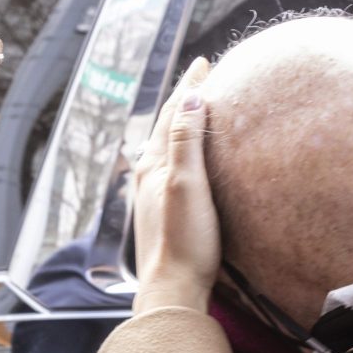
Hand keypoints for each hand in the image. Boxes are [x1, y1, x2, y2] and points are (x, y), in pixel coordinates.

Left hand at [131, 57, 217, 313]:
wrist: (173, 289)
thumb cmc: (185, 241)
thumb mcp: (187, 185)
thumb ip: (187, 141)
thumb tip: (191, 98)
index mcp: (154, 165)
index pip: (174, 114)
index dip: (189, 87)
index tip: (204, 63)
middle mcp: (148, 177)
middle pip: (167, 127)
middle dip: (184, 101)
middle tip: (200, 79)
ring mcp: (153, 196)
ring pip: (166, 148)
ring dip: (180, 125)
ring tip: (193, 111)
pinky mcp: (162, 214)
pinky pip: (170, 169)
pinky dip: (180, 151)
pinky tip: (183, 163)